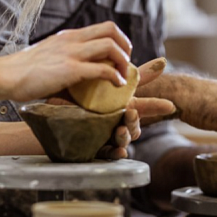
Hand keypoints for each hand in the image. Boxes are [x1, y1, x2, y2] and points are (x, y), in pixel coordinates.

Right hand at [0, 21, 131, 101]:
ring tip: (123, 76)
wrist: (5, 75)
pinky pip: (102, 69)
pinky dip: (115, 76)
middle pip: (111, 30)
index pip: (102, 27)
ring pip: (111, 46)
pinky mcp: (70, 69)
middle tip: (125, 64)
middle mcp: (72, 40)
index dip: (118, 40)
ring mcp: (71, 53)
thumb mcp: (47, 56)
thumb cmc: (22, 72)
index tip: (119, 56)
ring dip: (123, 61)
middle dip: (126, 46)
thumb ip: (63, 59)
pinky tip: (117, 85)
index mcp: (68, 36)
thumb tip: (75, 73)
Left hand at [45, 57, 173, 159]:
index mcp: (119, 107)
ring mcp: (104, 135)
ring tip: (120, 131)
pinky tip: (118, 152)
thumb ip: (127, 72)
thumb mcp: (99, 78)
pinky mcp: (91, 146)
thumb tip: (161, 62)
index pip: (141, 107)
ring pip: (122, 140)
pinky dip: (113, 154)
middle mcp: (114, 122)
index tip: (169, 105)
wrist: (47, 108)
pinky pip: (105, 154)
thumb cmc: (75, 93)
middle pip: (133, 126)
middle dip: (135, 121)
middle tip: (130, 112)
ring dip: (125, 136)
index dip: (156, 106)